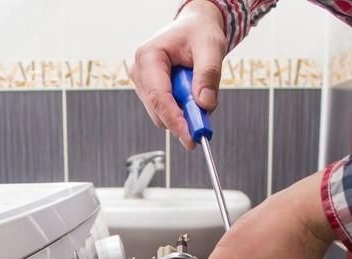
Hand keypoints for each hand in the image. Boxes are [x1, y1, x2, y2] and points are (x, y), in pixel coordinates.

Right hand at [130, 0, 226, 147]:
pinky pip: (166, 111)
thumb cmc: (199, 32)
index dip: (175, 120)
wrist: (194, 28)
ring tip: (200, 91)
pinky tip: (192, 94)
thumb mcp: (211, 47)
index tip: (191, 137)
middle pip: (158, 111)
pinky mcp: (150, 92)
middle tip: (206, 120)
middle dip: (182, 119)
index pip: (158, 97)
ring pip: (162, 115)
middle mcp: (140, 72)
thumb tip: (205, 104)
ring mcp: (143, 83)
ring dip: (184, 112)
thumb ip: (208, 75)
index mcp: (148, 56)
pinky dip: (182, 110)